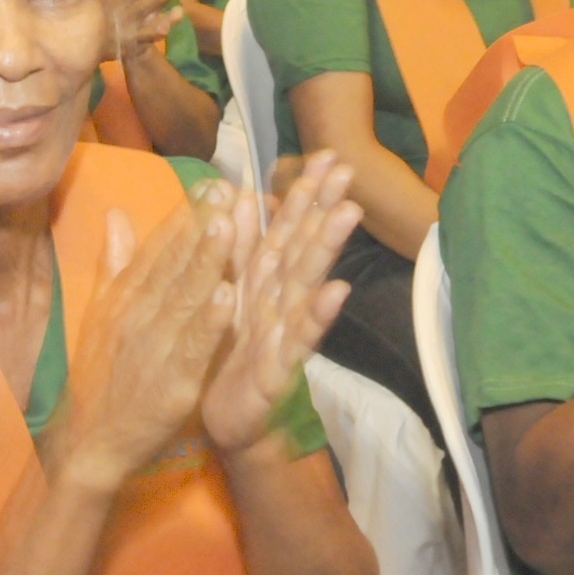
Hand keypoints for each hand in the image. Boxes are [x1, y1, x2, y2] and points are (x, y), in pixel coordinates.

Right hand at [53, 183, 241, 493]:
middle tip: (227, 188)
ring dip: (206, 262)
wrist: (91, 442)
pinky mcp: (171, 382)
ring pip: (185, 298)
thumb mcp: (102, 314)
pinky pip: (193, 347)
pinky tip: (227, 297)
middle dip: (202, 225)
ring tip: (228, 226)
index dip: (186, 215)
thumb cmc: (101, 375)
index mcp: (126, 297)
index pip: (158, 248)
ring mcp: (154, 347)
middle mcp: (138, 314)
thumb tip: (116, 213)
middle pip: (174, 264)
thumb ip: (115, 263)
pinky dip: (209, 322)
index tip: (213, 183)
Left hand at [200, 153, 360, 454]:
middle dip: (323, 208)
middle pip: (302, 248)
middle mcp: (279, 301)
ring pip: (305, 283)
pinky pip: (298, 340)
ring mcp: (283, 333)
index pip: (286, 229)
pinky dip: (318, 315)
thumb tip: (249, 197)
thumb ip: (239, 249)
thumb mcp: (230, 292)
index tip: (325, 155)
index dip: (305, 193)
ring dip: (327, 248)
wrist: (224, 419)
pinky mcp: (278, 369)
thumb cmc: (230, 353)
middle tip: (348, 170)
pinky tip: (338, 290)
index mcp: (262, 282)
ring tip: (349, 212)